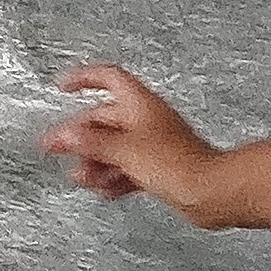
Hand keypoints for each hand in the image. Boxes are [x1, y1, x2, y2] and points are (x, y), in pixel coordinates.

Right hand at [46, 66, 224, 212]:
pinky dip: (114, 177)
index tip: (64, 86)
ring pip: (115, 147)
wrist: (212, 192)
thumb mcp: (123, 149)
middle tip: (58, 146)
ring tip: (82, 176)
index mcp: (139, 104)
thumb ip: (91, 141)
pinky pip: (129, 168)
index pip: (108, 77)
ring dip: (95, 161)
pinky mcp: (161, 169)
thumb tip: (65, 134)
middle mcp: (147, 120)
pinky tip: (106, 189)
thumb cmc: (178, 164)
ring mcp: (154, 145)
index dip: (83, 78)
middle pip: (105, 118)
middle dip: (80, 134)